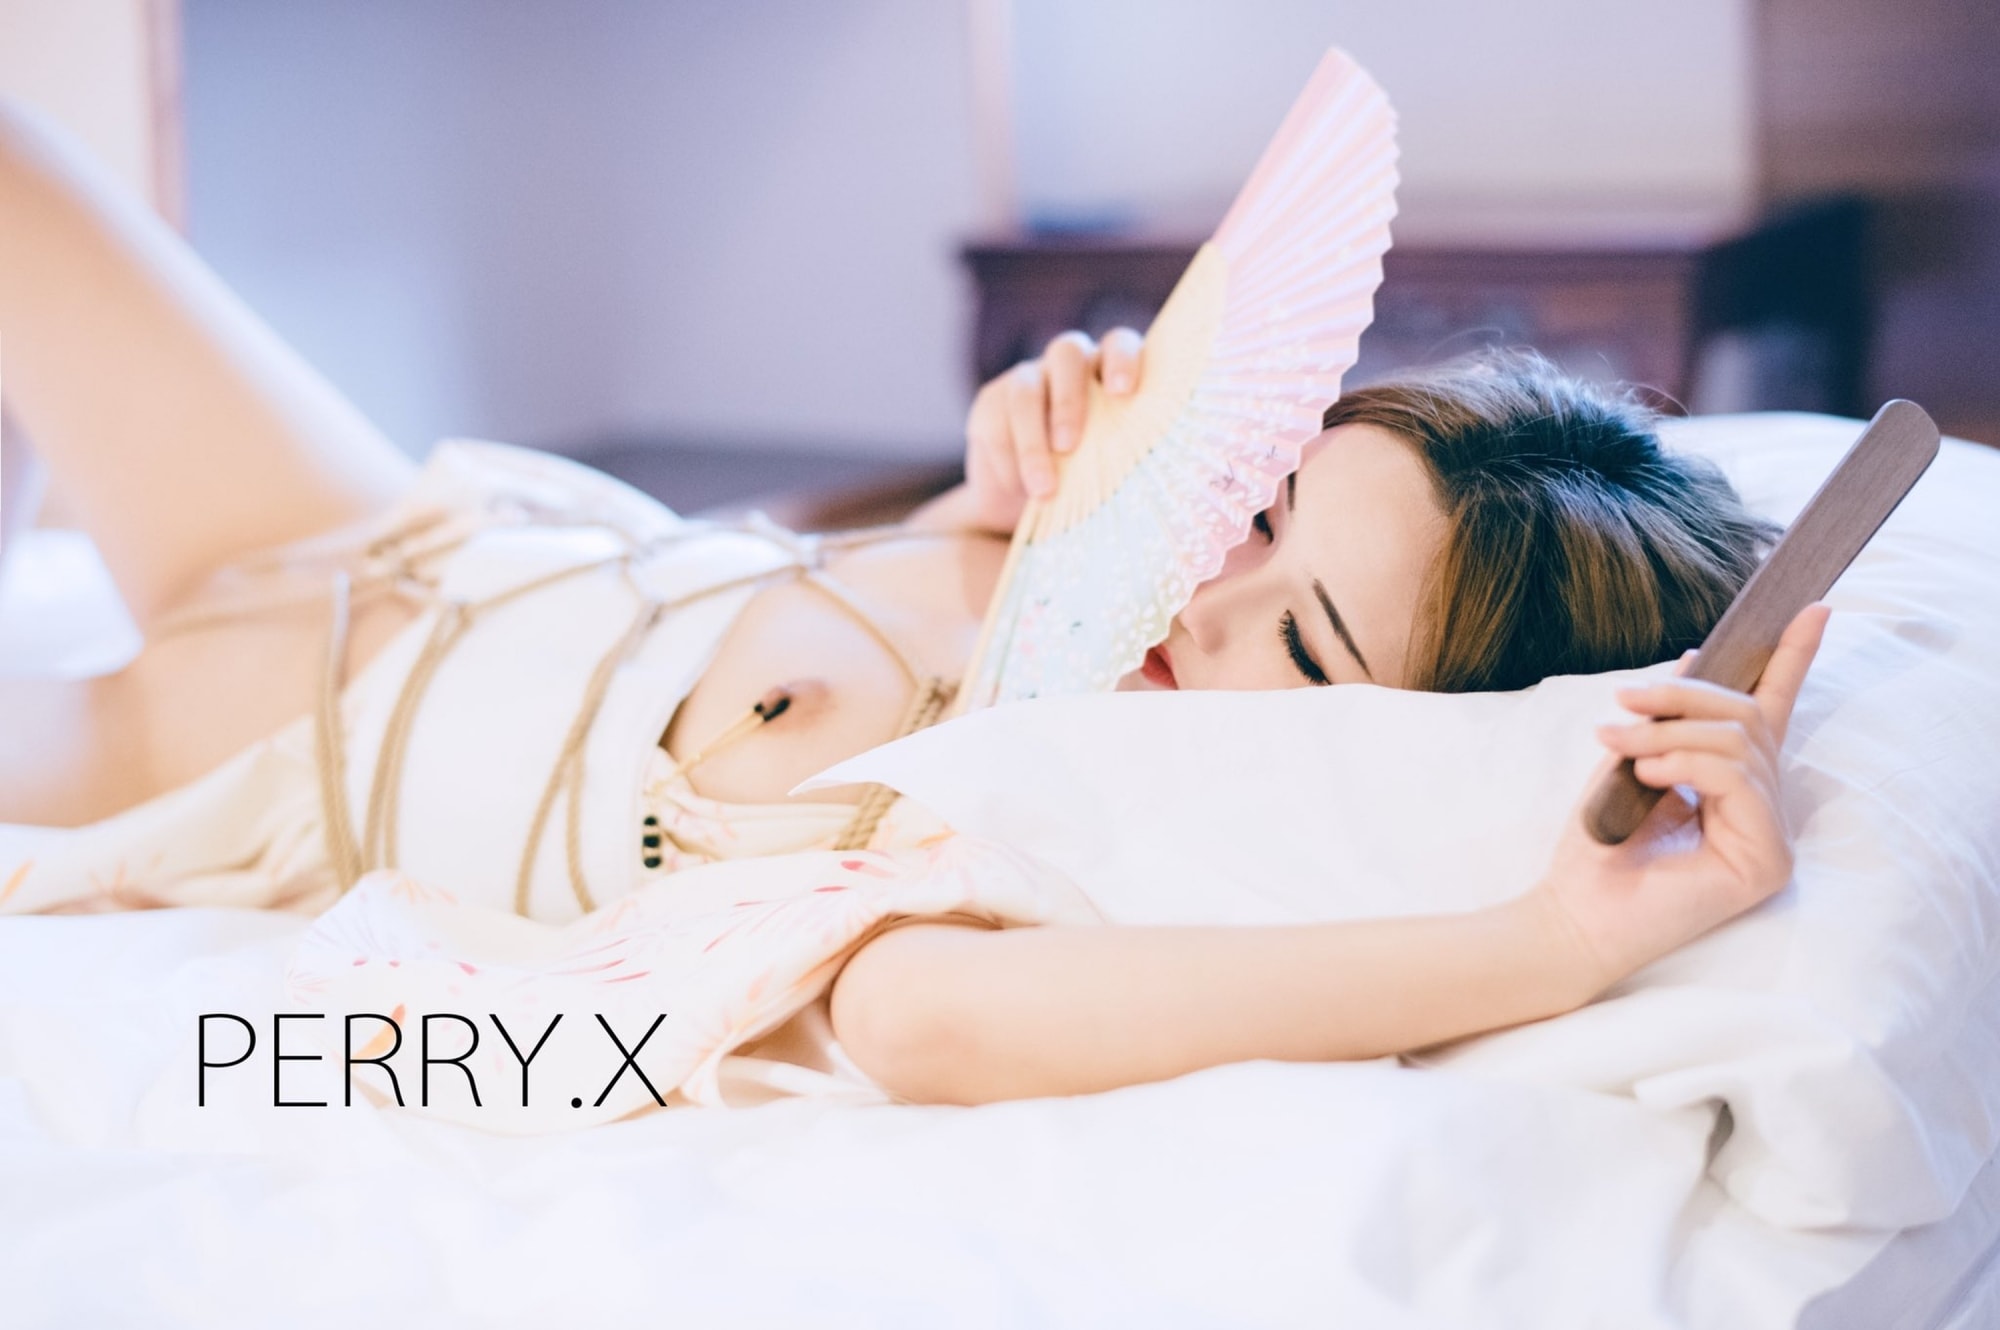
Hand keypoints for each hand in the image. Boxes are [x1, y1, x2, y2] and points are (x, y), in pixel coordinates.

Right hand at [957, 327, 1143, 532]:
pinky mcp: (992, 402)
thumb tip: (1142, 480)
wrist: (1026, 502)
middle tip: (1069, 447)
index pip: (1118, 344)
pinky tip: (1018, 488)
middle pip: (1067, 354)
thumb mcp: (1112, 467)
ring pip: (1026, 392)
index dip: (1121, 360)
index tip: (1123, 392)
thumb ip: (1123, 455)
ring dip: (1033, 443)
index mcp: (1109, 371)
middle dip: (1068, 400)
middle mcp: (1070, 365)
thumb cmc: (1088, 482)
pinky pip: (996, 423)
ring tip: (1044, 489)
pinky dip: (1008, 460)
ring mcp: (1028, 379)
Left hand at [1532, 603, 1832, 996]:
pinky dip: (1685, 764)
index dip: (1792, 657)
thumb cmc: (1598, 845)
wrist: (1573, 913)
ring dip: (1670, 730)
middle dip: (1687, 696)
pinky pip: (1738, 780)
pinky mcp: (1766, 861)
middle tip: (1625, 696)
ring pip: (1740, 744)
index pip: (1772, 712)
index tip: (1811, 606)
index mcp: (1735, 785)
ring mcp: (1771, 838)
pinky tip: (1645, 771)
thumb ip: (1671, 718)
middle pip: (1749, 719)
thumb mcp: (1633, 759)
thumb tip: (1696, 659)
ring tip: (1617, 738)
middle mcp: (1764, 811)